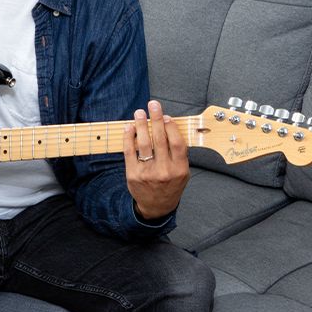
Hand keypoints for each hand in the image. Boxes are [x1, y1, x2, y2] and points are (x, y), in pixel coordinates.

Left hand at [123, 100, 189, 219]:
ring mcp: (147, 173)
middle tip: (153, 105)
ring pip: (144, 143)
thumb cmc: (170, 185)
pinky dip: (128, 137)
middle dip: (156, 119)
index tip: (166, 116)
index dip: (171, 127)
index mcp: (180, 169)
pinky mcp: (133, 174)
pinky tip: (129, 127)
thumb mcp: (182, 172)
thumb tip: (170, 127)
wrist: (156, 206)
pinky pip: (130, 151)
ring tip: (139, 113)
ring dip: (141, 125)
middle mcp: (164, 171)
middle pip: (160, 139)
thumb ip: (179, 154)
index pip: (177, 143)